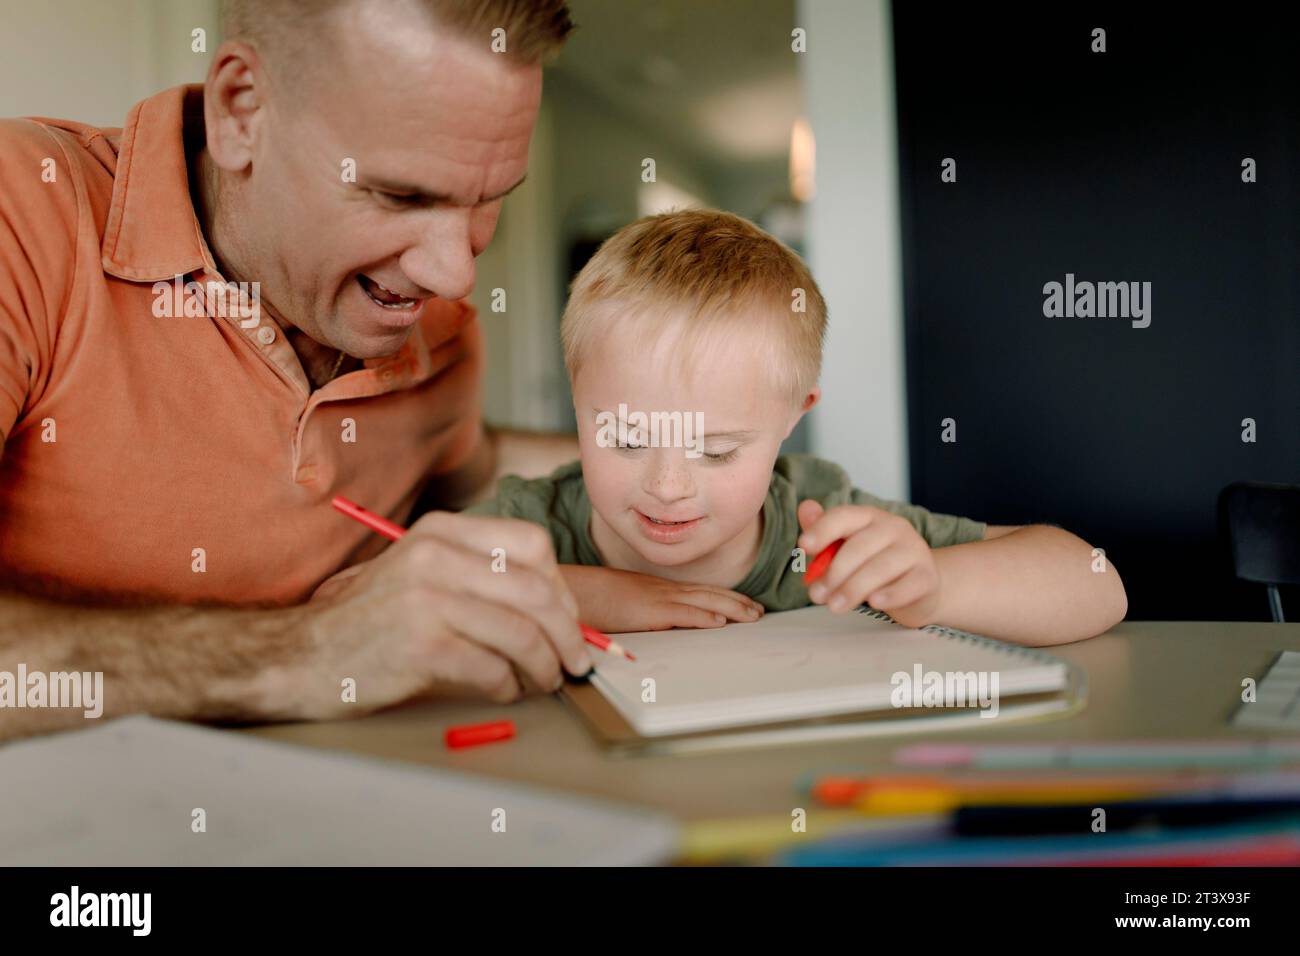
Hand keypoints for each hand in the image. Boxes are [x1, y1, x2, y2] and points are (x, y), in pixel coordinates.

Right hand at [286, 512, 589, 717]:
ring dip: (545, 666)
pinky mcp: (420, 644)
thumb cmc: (373, 621)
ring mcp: (426, 598)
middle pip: (536, 591)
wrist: (304, 655)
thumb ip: (480, 577)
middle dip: (568, 633)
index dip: (561, 587)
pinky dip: (511, 686)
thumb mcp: (422, 573)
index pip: (532, 544)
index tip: (567, 619)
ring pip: (522, 633)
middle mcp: (435, 555)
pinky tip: (506, 691)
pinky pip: (493, 668)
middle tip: (574, 661)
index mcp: (441, 531)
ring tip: (544, 681)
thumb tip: (559, 610)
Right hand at [559, 565, 763, 632]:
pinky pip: (681, 615)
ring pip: (702, 602)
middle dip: (735, 602)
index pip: (696, 592)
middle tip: (758, 611)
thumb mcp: (620, 606)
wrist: (569, 592)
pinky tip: (720, 623)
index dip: (722, 597)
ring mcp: (655, 598)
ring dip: (730, 608)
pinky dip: (703, 617)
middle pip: (706, 594)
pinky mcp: (648, 611)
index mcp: (655, 589)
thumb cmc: (588, 601)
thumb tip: (651, 625)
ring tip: (753, 616)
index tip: (742, 604)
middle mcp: (660, 589)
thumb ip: (639, 612)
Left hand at [797, 499, 942, 627]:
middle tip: (816, 595)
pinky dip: (890, 595)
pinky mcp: (927, 576)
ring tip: (834, 606)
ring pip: (880, 568)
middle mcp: (894, 528)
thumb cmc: (874, 564)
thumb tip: (805, 508)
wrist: (918, 587)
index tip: (803, 547)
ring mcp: (914, 551)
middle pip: (860, 546)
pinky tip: (874, 602)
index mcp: (869, 517)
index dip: (822, 529)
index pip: (844, 516)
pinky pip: (907, 585)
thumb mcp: (846, 547)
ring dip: (853, 588)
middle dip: (834, 572)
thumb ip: (824, 532)